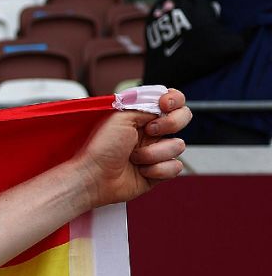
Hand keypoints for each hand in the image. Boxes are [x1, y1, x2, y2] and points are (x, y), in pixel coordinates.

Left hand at [77, 89, 191, 209]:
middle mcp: (152, 133)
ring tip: (134, 157)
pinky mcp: (158, 172)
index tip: (164, 105)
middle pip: (183, 119)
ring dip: (154, 153)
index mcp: (142, 117)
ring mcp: (156, 152)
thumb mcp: (120, 116)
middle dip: (170, 124)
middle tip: (149, 131)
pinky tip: (141, 171)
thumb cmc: (100, 148)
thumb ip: (144, 104)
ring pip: (178, 146)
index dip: (174, 101)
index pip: (172, 101)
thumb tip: (161, 98)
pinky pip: (175, 167)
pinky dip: (157, 170)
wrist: (93, 177)